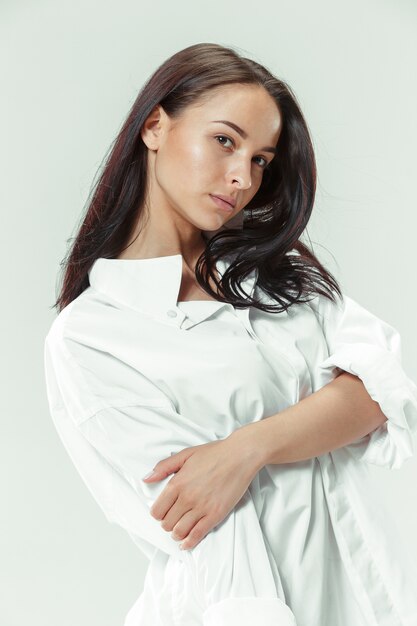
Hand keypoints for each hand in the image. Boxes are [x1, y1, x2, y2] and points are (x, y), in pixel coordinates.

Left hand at [141, 435, 259, 549]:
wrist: (239, 456)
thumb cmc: (214, 453)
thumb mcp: (185, 454)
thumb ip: (163, 467)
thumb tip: (146, 479)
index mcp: (177, 483)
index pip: (157, 510)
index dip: (158, 513)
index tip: (162, 512)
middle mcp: (187, 497)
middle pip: (167, 523)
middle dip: (167, 523)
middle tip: (172, 519)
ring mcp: (202, 507)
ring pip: (179, 532)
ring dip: (176, 534)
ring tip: (179, 530)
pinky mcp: (215, 514)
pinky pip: (197, 535)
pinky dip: (189, 542)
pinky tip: (186, 543)